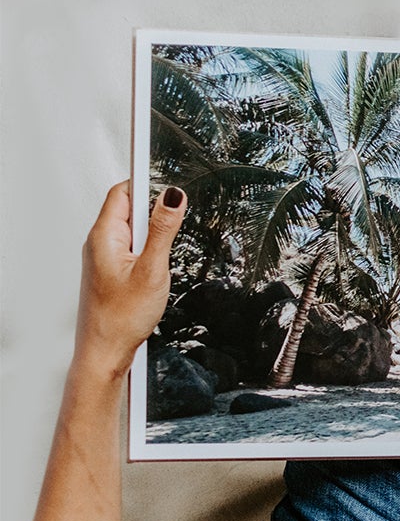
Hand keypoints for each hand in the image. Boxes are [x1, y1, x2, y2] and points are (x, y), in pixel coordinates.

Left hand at [74, 181, 186, 375]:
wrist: (105, 352)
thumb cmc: (122, 317)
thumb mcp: (152, 269)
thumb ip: (163, 230)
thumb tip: (173, 196)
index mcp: (105, 236)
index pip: (123, 191)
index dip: (146, 179)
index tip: (165, 168)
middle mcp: (100, 243)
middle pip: (129, 206)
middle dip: (154, 206)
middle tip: (178, 215)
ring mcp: (104, 257)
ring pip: (132, 228)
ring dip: (153, 230)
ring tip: (167, 248)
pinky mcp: (111, 270)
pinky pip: (131, 245)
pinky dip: (149, 246)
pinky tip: (159, 263)